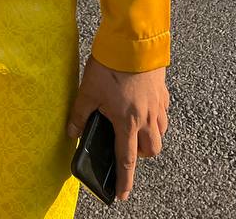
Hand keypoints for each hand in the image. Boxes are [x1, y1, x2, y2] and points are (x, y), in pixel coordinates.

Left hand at [67, 58, 168, 201]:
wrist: (132, 40)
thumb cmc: (110, 65)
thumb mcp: (88, 90)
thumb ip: (79, 114)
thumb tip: (71, 132)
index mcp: (127, 122)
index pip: (126, 160)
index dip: (124, 181)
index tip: (121, 195)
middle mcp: (146, 117)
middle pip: (150, 150)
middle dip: (141, 155)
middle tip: (127, 148)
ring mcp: (157, 104)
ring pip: (161, 133)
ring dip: (151, 137)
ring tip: (136, 128)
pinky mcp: (162, 91)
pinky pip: (164, 113)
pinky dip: (157, 117)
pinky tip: (144, 107)